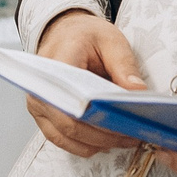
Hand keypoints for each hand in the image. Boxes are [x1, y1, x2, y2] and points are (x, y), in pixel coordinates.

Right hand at [30, 10, 149, 157]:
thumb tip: (137, 92)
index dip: (99, 118)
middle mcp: (41, 88)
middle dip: (103, 136)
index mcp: (57, 64)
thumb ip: (124, 65)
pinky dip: (84, 144)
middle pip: (70, 125)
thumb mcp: (111, 41)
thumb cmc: (84, 35)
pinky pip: (61, 139)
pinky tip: (105, 141)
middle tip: (131, 135)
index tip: (125, 122)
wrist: (65, 32)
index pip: (74, 100)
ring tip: (123, 139)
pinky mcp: (44, 115)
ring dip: (96, 144)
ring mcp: (39, 104)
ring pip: (65, 137)